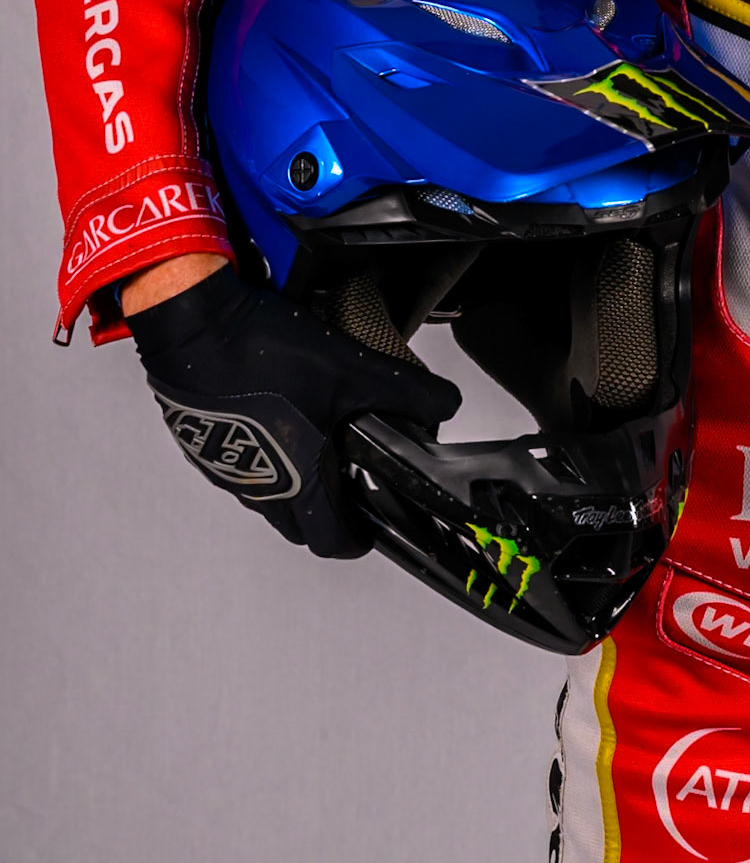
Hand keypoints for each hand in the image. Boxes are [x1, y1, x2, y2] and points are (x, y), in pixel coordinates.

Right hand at [125, 266, 459, 556]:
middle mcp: (256, 485)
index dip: (359, 539)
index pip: (331, 540)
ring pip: (268, 494)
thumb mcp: (351, 367)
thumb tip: (446, 405)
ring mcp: (223, 466)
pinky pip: (240, 464)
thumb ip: (405, 392)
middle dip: (329, 511)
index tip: (374, 524)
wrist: (190, 323)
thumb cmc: (261, 352)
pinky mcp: (201, 441)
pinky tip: (279, 411)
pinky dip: (264, 453)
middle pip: (298, 524)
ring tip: (321, 436)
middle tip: (353, 478)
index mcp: (295, 481)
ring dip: (295, 480)